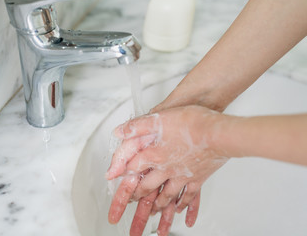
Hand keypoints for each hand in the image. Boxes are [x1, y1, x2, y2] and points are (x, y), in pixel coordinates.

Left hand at [107, 106, 228, 234]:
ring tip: (152, 216)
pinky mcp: (198, 178)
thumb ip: (136, 126)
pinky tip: (182, 212)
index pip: (132, 171)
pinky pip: (189, 197)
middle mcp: (166, 169)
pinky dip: (185, 207)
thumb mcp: (158, 118)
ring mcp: (182, 176)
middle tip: (131, 208)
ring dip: (157, 207)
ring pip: (166, 196)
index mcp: (154, 155)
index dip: (121, 178)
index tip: (115, 187)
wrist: (219, 133)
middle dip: (137, 199)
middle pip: (147, 188)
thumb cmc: (192, 123)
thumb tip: (119, 132)